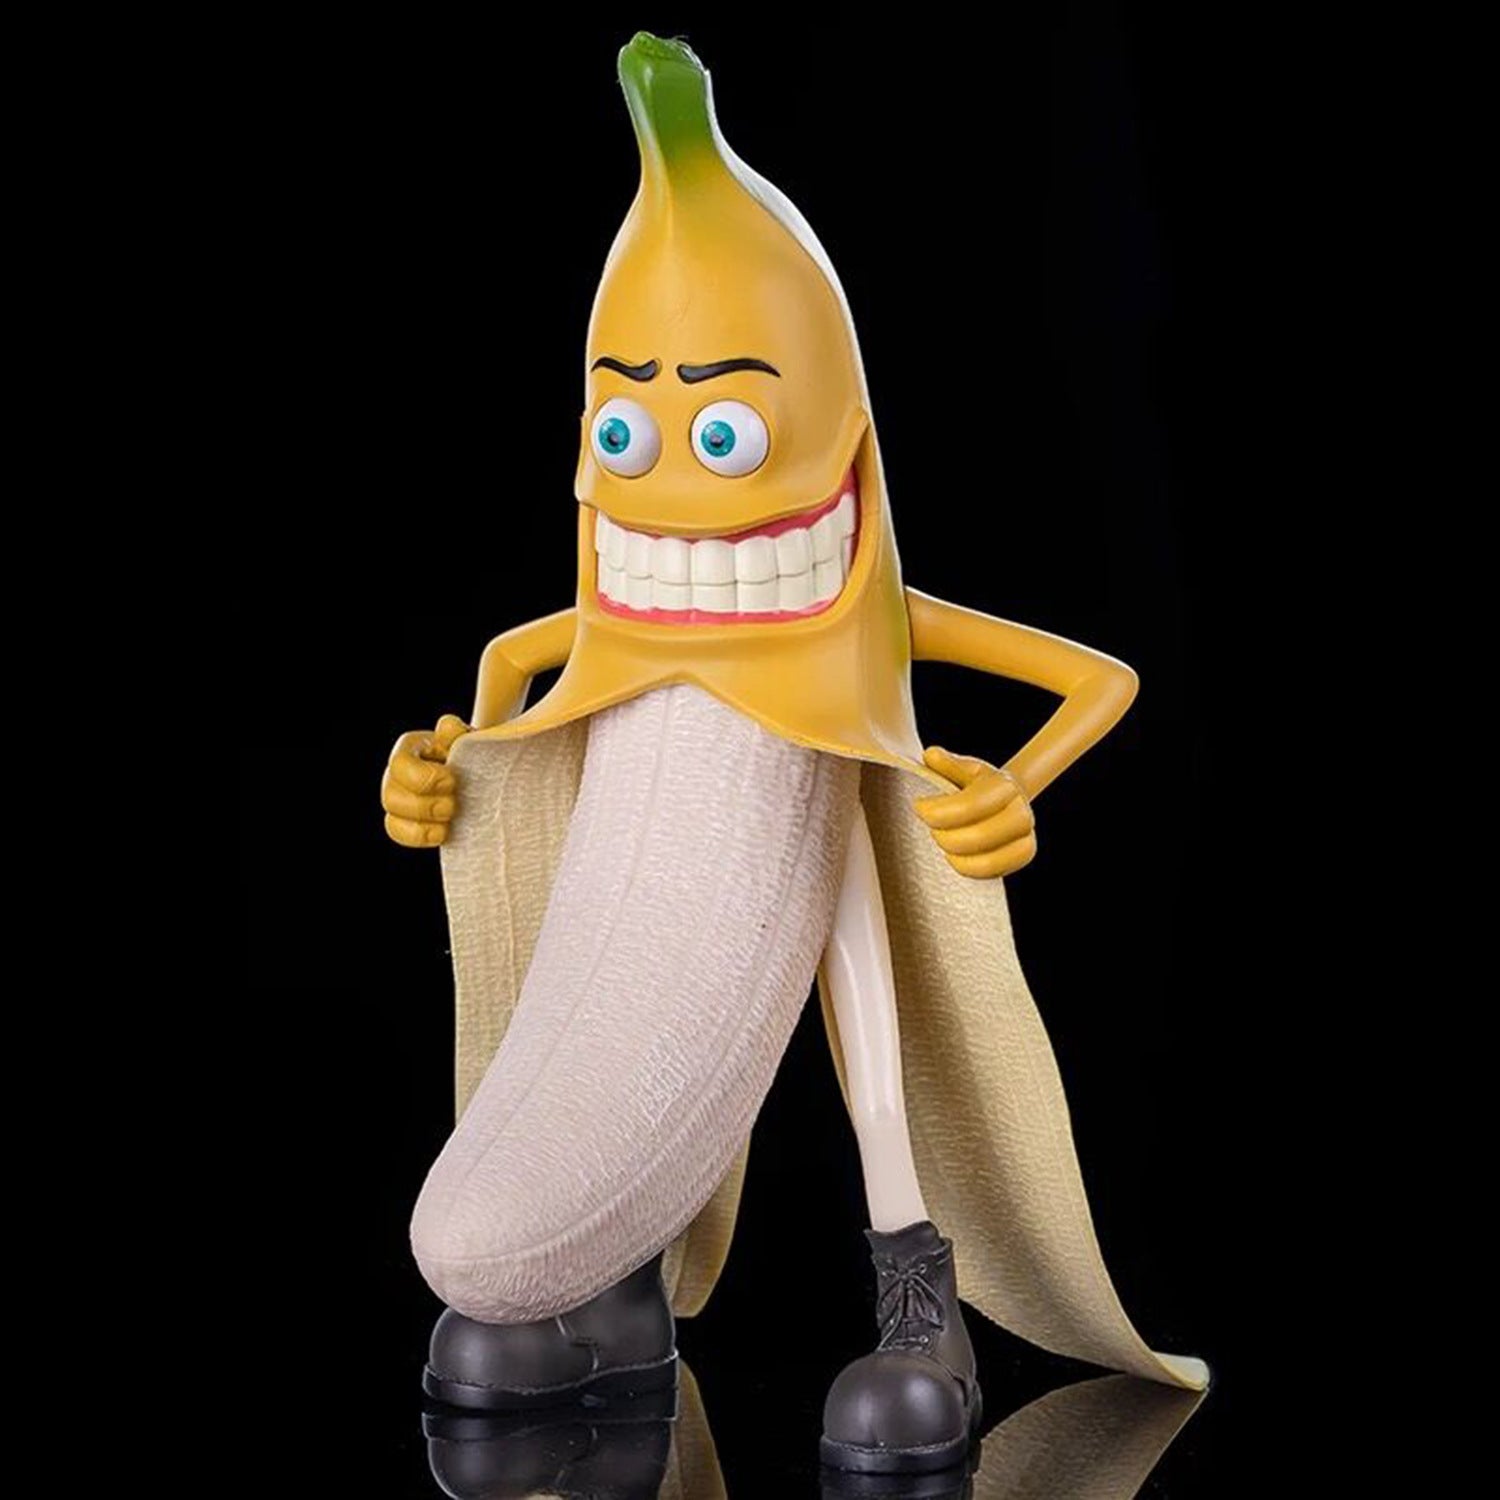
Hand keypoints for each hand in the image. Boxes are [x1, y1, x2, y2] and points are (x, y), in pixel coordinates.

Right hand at [382, 713, 469, 847]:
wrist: (477, 772)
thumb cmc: (468, 751)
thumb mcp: (466, 738)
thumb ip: (457, 733)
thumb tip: (447, 727)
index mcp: (409, 750)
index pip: (400, 764)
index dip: (424, 777)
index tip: (452, 781)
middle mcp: (396, 777)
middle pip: (391, 797)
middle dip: (424, 806)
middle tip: (452, 806)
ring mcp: (400, 802)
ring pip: (393, 821)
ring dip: (422, 826)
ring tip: (449, 821)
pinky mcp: (409, 824)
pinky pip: (401, 835)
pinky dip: (421, 838)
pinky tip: (443, 832)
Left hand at [912, 745, 1035, 877]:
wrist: (1003, 799)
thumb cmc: (977, 785)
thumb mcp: (962, 769)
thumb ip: (947, 764)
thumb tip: (931, 756)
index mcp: (1005, 786)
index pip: (969, 805)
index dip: (937, 811)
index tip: (919, 807)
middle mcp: (1021, 812)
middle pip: (978, 837)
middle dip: (944, 835)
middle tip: (932, 827)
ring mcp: (1025, 837)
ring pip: (986, 861)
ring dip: (954, 854)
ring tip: (943, 840)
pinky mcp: (1021, 856)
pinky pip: (992, 873)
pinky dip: (968, 868)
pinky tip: (954, 855)